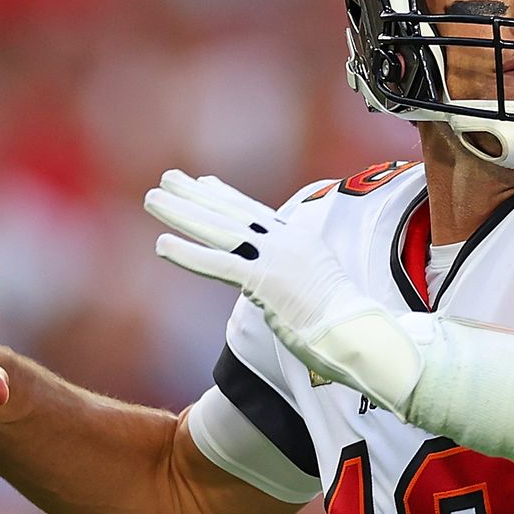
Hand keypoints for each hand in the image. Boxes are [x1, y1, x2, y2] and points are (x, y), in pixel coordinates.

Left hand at [144, 170, 430, 414]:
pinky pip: (218, 264)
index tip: (203, 182)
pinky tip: (161, 245)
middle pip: (231, 213)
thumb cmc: (347, 324)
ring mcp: (274, 259)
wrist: (360, 335)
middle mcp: (285, 242)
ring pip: (218, 230)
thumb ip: (301, 278)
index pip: (256, 214)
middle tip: (167, 178)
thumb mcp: (324, 289)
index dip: (225, 197)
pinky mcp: (264, 281)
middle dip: (196, 195)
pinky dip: (188, 253)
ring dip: (182, 213)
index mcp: (300, 241)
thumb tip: (290, 289)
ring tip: (153, 198)